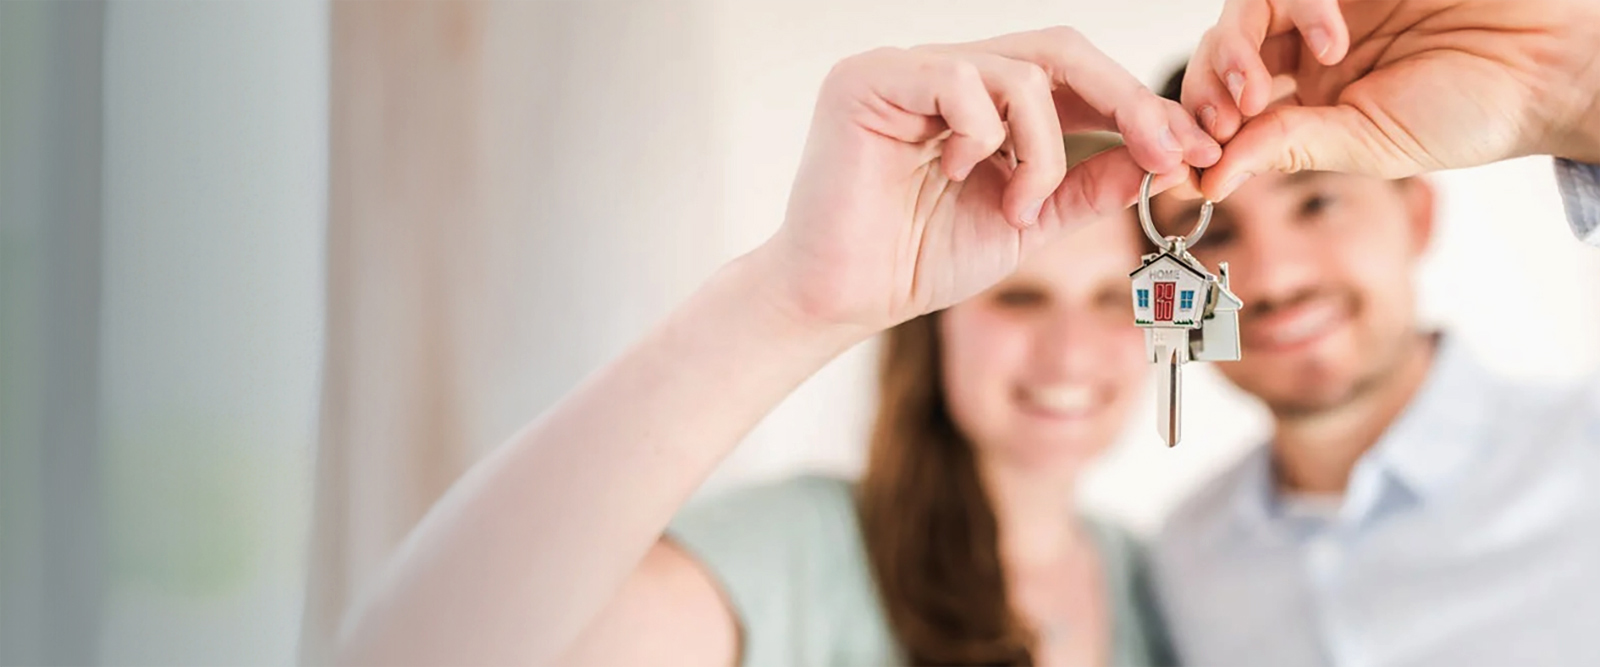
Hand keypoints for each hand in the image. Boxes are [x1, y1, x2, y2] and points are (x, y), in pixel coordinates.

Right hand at [755, 27, 1220, 332]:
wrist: (842, 300)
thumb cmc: (917, 260)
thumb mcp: (1026, 222)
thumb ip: (1084, 186)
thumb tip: (1157, 157)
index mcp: (980, 99)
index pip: (1072, 76)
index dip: (1136, 107)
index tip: (1190, 151)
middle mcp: (943, 71)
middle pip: (1058, 50)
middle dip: (1125, 102)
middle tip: (1166, 151)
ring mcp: (905, 69)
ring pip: (1019, 72)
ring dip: (1043, 149)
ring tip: (1018, 207)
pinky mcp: (868, 80)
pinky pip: (960, 81)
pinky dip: (983, 135)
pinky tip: (958, 174)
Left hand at [1183, 0, 1599, 199]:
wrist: (1550, 65)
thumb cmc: (1472, 111)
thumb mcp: (1368, 144)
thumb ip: (1287, 149)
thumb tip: (1206, 181)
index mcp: (1306, 100)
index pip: (1225, 107)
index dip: (1195, 130)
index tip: (1186, 163)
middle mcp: (1306, 50)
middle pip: (1220, 54)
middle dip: (1205, 91)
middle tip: (1221, 122)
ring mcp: (1325, 4)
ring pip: (1243, 12)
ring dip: (1235, 52)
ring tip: (1260, 92)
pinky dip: (1299, 7)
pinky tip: (1332, 41)